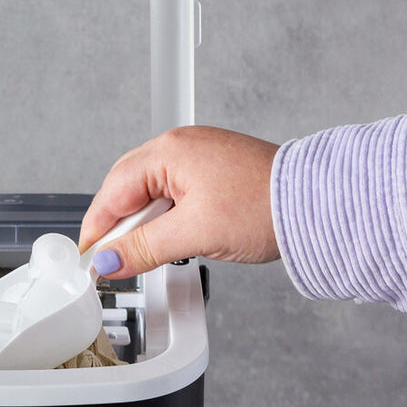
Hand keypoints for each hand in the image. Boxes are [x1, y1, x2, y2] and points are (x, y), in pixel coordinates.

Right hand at [78, 126, 280, 276]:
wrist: (318, 202)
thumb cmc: (265, 206)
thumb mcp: (194, 234)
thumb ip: (143, 248)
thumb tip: (108, 260)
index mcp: (169, 152)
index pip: (113, 191)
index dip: (97, 228)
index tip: (89, 258)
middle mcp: (180, 146)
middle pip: (127, 188)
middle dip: (118, 225)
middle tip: (114, 259)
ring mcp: (199, 156)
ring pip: (151, 192)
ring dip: (144, 223)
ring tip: (151, 251)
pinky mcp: (215, 171)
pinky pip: (174, 192)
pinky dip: (166, 216)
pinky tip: (173, 236)